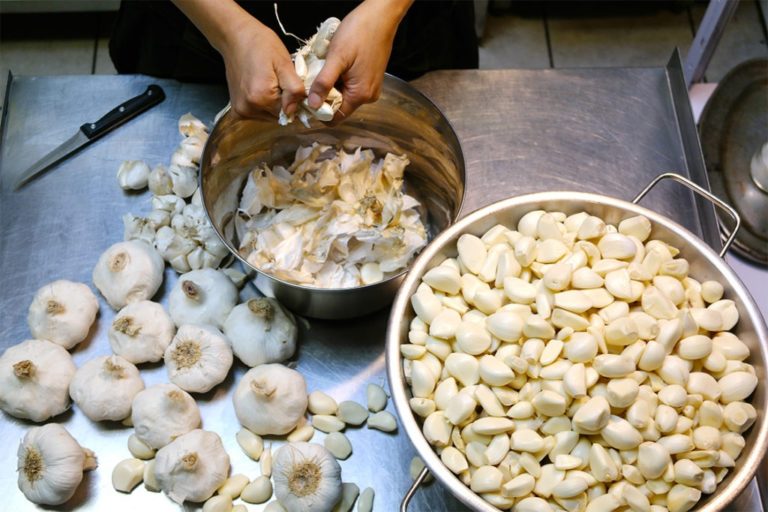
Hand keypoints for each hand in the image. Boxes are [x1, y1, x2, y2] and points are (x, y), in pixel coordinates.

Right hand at [220, 18, 304, 117]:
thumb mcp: (283, 63)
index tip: (292, 84)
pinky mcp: (237, 111)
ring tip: (269, 82)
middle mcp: (249, 109)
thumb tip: (295, 110)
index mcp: (262, 97)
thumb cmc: (261, 44)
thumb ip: (293, 88)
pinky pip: (258, 114)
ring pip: (269, 116)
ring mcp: (241, 111)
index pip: (290, 111)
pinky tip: (260, 88)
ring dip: (274, 104)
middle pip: (279, 116)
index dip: (295, 99)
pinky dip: (263, 105)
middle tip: (280, 80)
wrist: (235, 38)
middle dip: (284, 102)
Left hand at [307, 0, 409, 120]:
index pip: (335, 117)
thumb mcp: (336, 58)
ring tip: (326, 68)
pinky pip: (351, 86)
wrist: (380, 16)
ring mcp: (371, 88)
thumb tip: (313, 105)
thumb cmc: (359, 33)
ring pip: (344, 95)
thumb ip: (324, 83)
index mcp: (360, 95)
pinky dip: (340, 79)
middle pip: (339, 107)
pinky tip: (337, 65)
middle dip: (324, 95)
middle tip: (313, 77)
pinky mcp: (371, 79)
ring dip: (332, 85)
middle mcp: (368, 96)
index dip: (318, 111)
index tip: (306, 97)